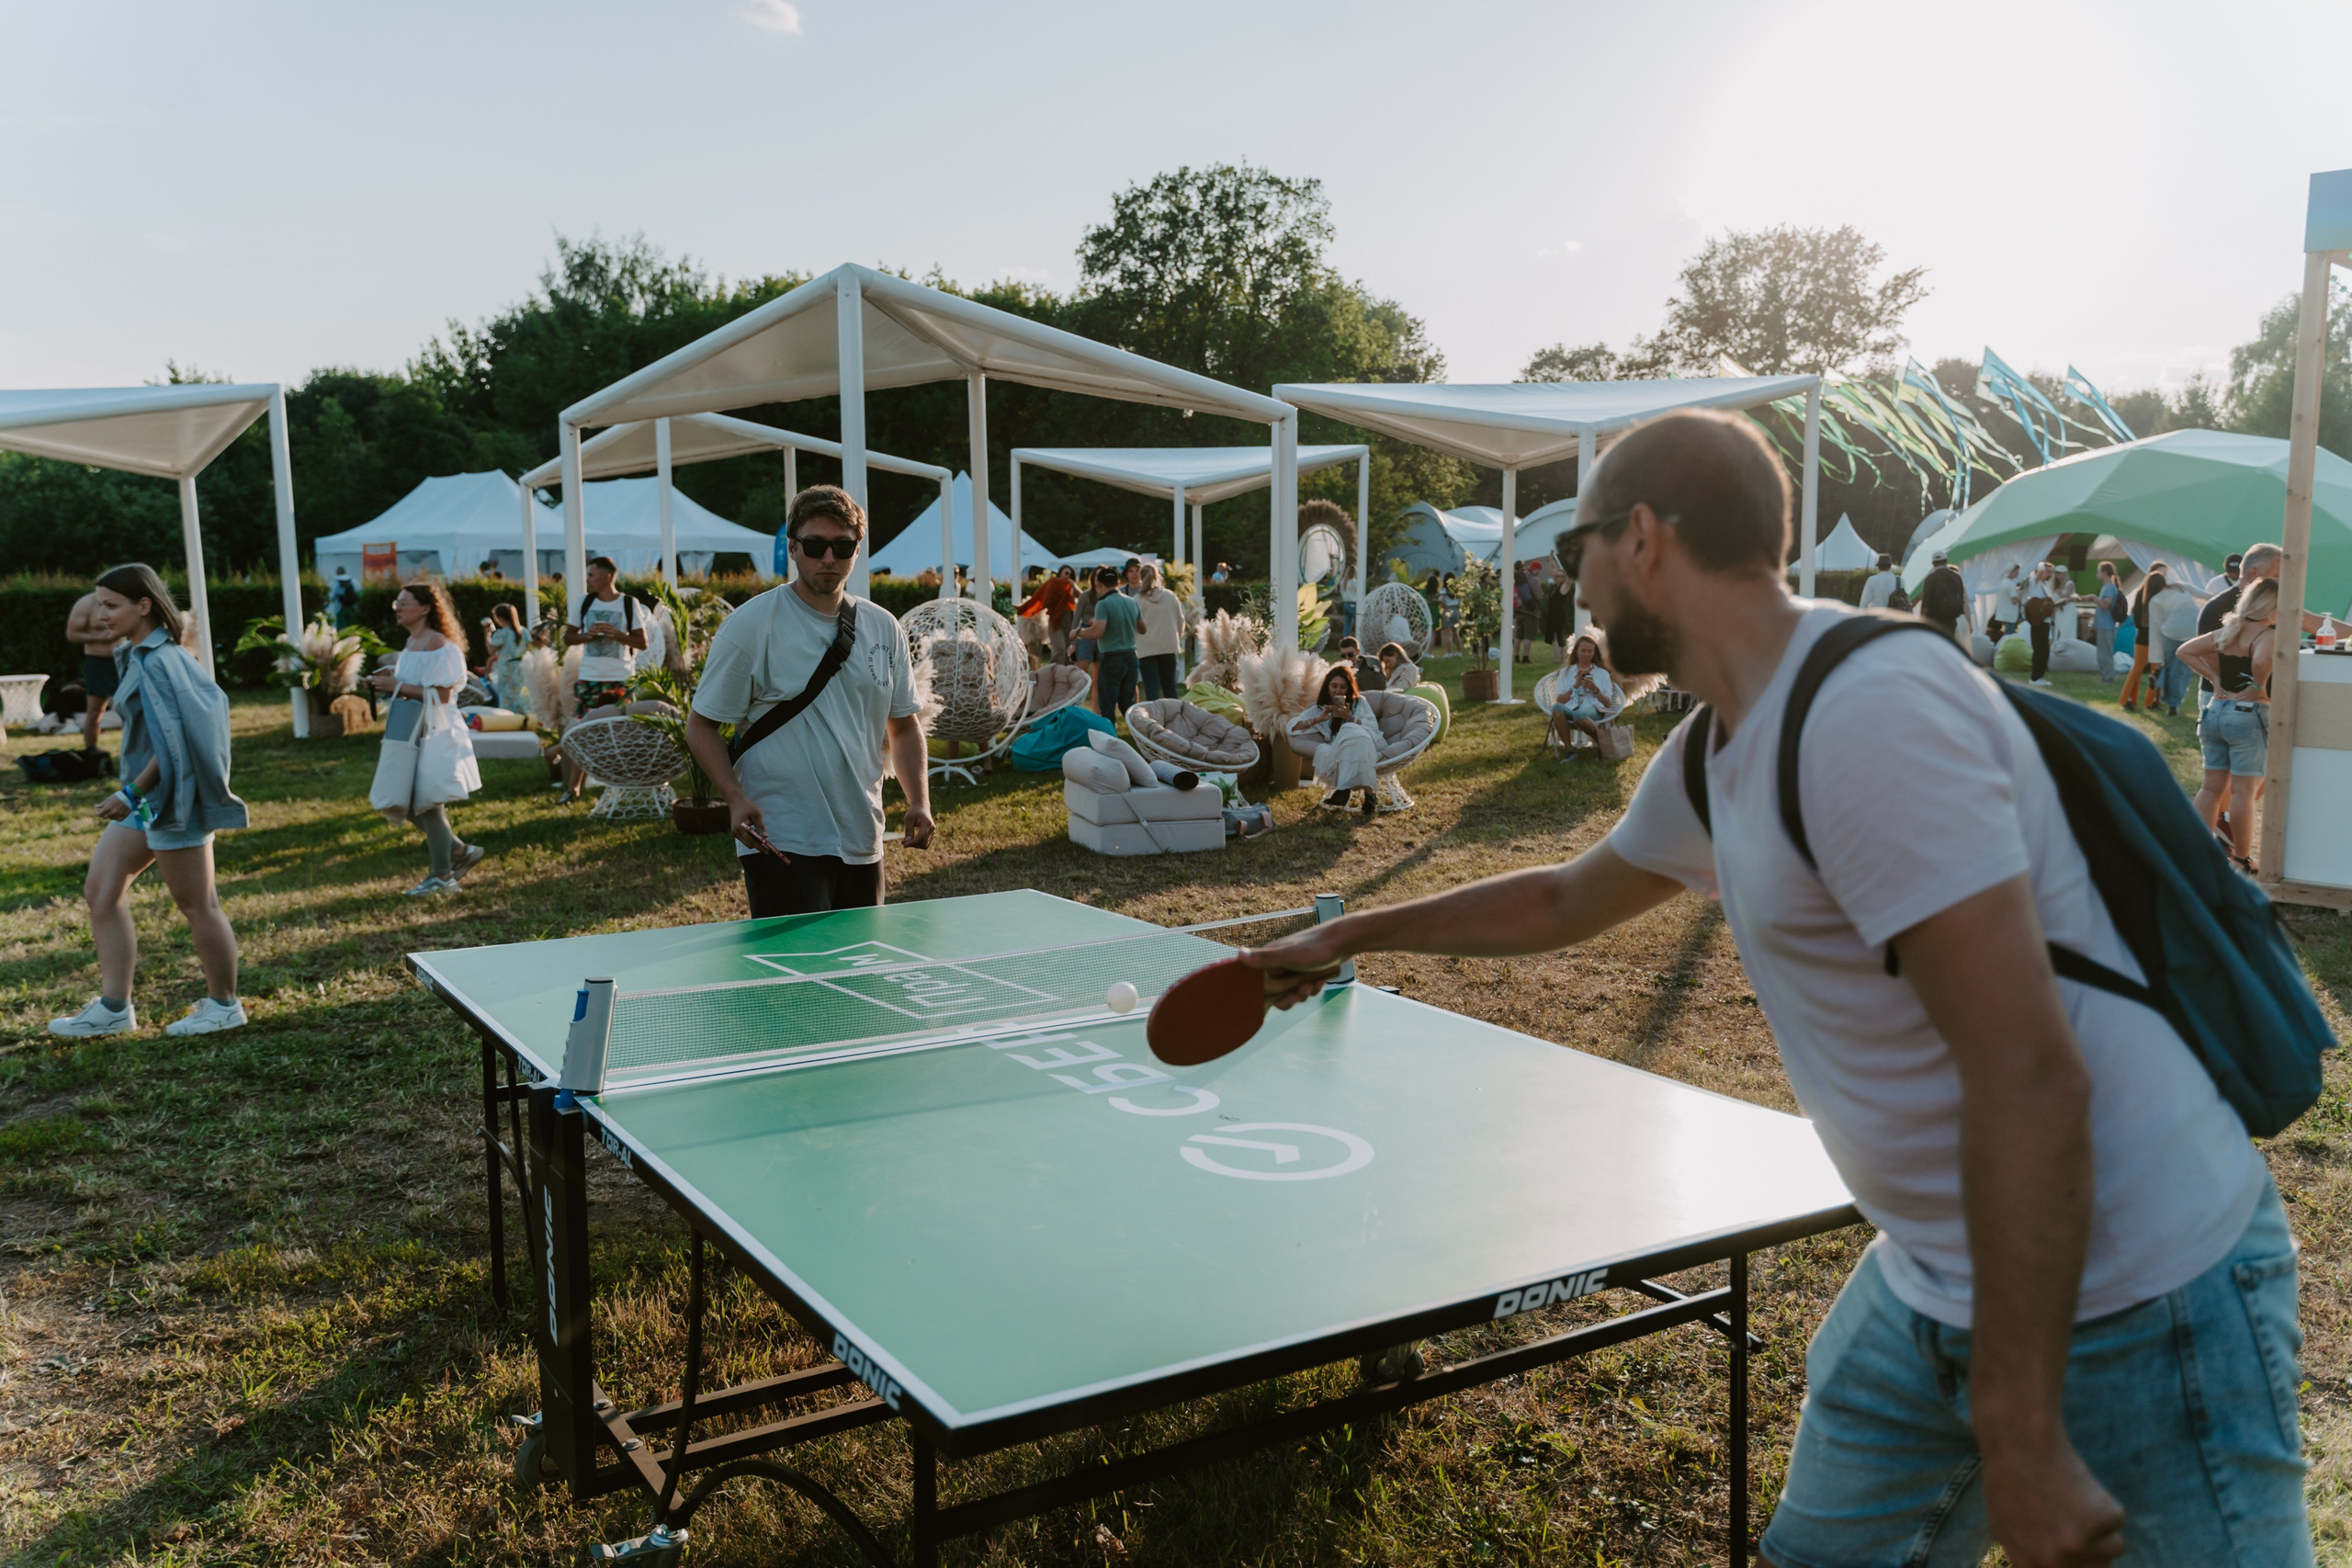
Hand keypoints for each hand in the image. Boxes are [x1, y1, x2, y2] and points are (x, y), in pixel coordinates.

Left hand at [95, 793, 129, 822]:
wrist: (129, 796)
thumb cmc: (117, 797)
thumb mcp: (108, 799)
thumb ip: (101, 804)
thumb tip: (96, 807)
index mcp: (107, 808)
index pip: (99, 814)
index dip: (98, 812)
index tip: (99, 810)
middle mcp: (112, 813)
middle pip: (104, 817)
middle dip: (104, 814)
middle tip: (106, 810)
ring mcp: (118, 815)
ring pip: (111, 818)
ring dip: (111, 815)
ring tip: (114, 810)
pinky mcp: (123, 816)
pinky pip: (117, 820)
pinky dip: (117, 817)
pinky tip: (118, 813)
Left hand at [368, 670, 394, 692]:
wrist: (396, 686)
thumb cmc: (395, 681)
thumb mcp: (392, 675)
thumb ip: (390, 672)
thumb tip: (390, 669)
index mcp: (383, 677)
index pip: (376, 677)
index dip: (373, 677)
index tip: (371, 677)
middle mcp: (381, 680)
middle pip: (374, 679)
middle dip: (372, 680)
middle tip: (370, 680)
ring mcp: (381, 684)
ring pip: (374, 683)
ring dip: (374, 683)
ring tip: (373, 683)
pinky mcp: (382, 688)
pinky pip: (376, 687)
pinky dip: (376, 687)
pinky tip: (376, 687)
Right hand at [728, 797, 774, 855]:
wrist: (735, 800)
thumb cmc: (747, 806)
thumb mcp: (757, 814)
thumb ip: (761, 826)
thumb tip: (766, 837)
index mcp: (740, 828)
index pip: (751, 842)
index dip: (760, 847)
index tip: (768, 852)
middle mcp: (735, 832)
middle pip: (749, 844)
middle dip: (758, 846)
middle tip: (768, 846)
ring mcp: (734, 833)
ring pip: (747, 842)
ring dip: (755, 842)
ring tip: (764, 841)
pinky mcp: (735, 832)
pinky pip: (744, 839)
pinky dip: (751, 838)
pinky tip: (757, 836)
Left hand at [900, 807, 935, 848]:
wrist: (921, 808)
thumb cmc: (914, 812)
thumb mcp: (908, 819)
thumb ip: (908, 830)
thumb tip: (906, 842)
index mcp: (927, 823)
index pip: (921, 837)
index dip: (912, 842)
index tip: (903, 844)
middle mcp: (932, 829)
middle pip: (923, 842)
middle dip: (913, 844)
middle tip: (903, 842)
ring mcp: (933, 832)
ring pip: (925, 845)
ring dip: (915, 845)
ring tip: (907, 841)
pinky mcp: (931, 835)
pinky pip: (925, 844)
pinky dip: (918, 844)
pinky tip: (911, 840)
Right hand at [1237, 925, 1350, 1008]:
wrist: (1343, 941)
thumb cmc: (1315, 948)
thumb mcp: (1289, 956)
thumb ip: (1265, 958)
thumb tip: (1238, 955)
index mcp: (1270, 958)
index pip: (1261, 986)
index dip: (1274, 997)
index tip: (1288, 997)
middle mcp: (1278, 962)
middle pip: (1278, 992)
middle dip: (1292, 996)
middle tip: (1303, 993)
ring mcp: (1292, 966)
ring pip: (1293, 991)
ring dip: (1305, 992)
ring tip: (1315, 984)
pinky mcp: (1305, 969)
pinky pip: (1304, 986)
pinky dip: (1313, 987)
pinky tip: (1322, 980)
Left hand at [1982, 1442, 2124, 1566]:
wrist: (2021, 1444)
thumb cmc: (2010, 1480)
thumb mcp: (2006, 1528)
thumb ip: (2030, 1557)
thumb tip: (2051, 1567)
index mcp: (2030, 1566)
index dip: (2081, 1564)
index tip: (2086, 1555)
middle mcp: (2056, 1562)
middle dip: (2096, 1553)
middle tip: (2080, 1524)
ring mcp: (2079, 1544)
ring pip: (2115, 1549)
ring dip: (2102, 1528)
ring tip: (2073, 1500)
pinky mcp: (2102, 1521)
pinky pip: (2117, 1521)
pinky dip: (2105, 1504)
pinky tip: (2080, 1485)